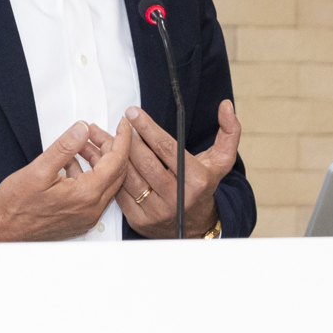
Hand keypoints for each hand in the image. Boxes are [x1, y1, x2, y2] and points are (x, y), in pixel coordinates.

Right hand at [0, 119, 131, 241]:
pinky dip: (89, 174)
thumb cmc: (15, 206)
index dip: (122, 139)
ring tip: (81, 144)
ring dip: (97, 160)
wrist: (2, 231)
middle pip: (116, 172)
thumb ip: (64, 147)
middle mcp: (92, 209)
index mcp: (86, 195)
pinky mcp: (80, 219)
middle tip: (94, 131)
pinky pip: (95, 192)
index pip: (117, 162)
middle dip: (109, 147)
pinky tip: (73, 163)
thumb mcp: (38, 169)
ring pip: (105, 182)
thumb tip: (81, 129)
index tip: (123, 124)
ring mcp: (87, 216)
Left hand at [117, 100, 239, 238]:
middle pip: (144, 161)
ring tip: (104, 136)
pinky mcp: (140, 220)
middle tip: (117, 122)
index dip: (147, 128)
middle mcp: (176, 198)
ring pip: (128, 176)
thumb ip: (228, 132)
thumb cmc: (204, 186)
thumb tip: (226, 106)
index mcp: (195, 180)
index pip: (166, 148)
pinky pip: (119, 193)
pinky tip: (104, 159)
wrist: (195, 226)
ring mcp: (157, 211)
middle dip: (127, 138)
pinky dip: (110, 174)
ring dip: (112, 154)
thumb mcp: (222, 161)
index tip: (132, 112)